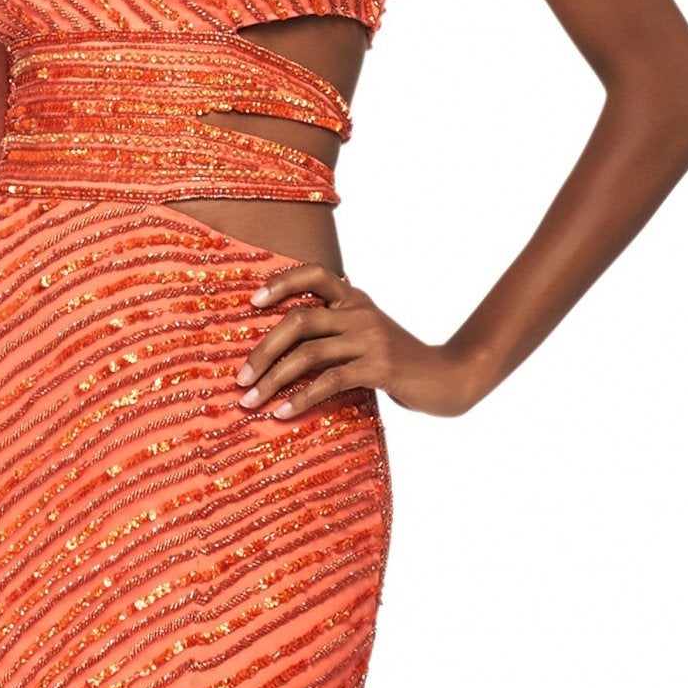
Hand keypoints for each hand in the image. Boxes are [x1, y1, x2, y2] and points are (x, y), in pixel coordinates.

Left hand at [236, 266, 478, 420]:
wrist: (448, 378)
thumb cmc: (399, 362)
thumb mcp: (368, 335)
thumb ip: (335, 330)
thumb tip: (282, 347)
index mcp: (355, 299)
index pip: (314, 274)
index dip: (282, 283)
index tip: (253, 303)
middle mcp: (361, 312)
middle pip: (299, 320)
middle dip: (263, 350)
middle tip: (240, 377)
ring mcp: (371, 338)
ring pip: (309, 354)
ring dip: (273, 379)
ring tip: (250, 401)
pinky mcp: (380, 367)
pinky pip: (330, 381)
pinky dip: (301, 398)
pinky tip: (283, 413)